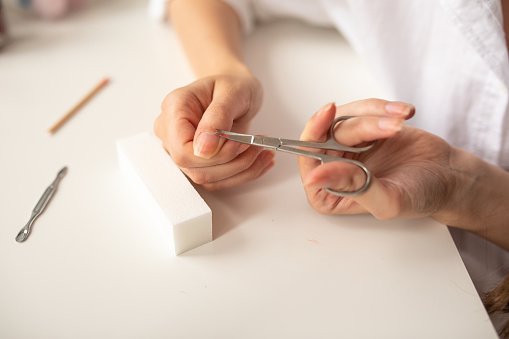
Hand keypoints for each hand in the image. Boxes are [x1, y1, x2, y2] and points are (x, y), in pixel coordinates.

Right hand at [154, 73, 274, 189]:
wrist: (235, 91)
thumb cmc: (233, 86)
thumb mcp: (232, 92)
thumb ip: (217, 117)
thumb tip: (204, 149)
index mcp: (175, 109)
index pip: (182, 149)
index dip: (211, 155)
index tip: (239, 143)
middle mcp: (172, 132)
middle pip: (194, 168)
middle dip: (232, 162)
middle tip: (256, 145)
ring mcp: (182, 150)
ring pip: (206, 178)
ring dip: (240, 169)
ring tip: (261, 151)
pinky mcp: (196, 163)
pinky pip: (217, 180)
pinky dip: (241, 174)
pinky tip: (258, 161)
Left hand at [299, 99, 455, 219]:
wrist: (450, 176)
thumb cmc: (421, 196)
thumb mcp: (388, 200)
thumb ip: (353, 187)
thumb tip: (314, 178)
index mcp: (329, 194)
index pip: (307, 160)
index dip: (313, 134)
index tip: (328, 113)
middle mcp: (333, 169)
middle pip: (327, 133)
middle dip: (364, 126)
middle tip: (394, 128)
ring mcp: (347, 147)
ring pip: (346, 117)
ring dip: (378, 116)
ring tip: (404, 125)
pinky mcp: (365, 128)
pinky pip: (363, 108)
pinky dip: (385, 107)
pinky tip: (407, 114)